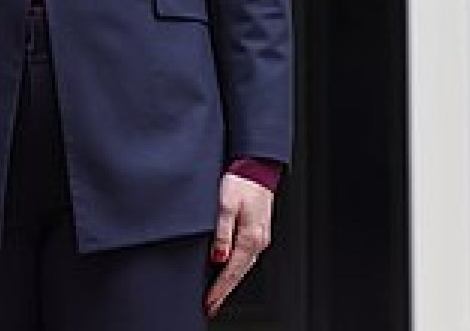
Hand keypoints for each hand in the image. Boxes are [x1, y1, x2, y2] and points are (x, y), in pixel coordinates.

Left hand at [205, 172, 274, 318]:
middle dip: (224, 291)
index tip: (209, 302)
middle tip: (211, 306)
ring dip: (231, 281)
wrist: (257, 165)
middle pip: (239, 273)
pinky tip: (231, 270)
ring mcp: (260, 235)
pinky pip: (248, 256)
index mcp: (250, 236)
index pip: (232, 271)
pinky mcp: (259, 229)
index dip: (219, 289)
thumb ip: (222, 233)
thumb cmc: (242, 180)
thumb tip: (219, 257)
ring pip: (244, 265)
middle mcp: (258, 240)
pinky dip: (238, 267)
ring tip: (218, 294)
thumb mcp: (225, 204)